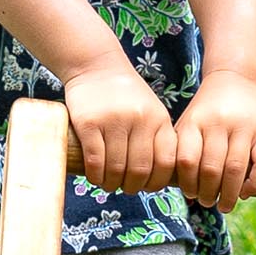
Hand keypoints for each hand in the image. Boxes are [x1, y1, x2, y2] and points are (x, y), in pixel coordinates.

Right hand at [63, 57, 178, 192]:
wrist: (96, 66)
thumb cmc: (125, 95)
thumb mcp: (151, 111)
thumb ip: (157, 139)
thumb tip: (159, 179)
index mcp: (159, 120)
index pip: (166, 163)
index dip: (157, 182)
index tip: (147, 186)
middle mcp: (140, 120)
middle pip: (139, 170)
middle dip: (132, 187)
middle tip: (125, 188)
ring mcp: (114, 121)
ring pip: (116, 168)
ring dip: (111, 184)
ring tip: (108, 184)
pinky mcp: (89, 123)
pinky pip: (95, 160)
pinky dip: (95, 175)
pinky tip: (94, 176)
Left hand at [173, 73, 255, 209]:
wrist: (237, 81)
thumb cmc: (206, 114)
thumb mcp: (188, 124)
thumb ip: (180, 153)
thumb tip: (175, 193)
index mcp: (195, 121)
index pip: (187, 160)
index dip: (188, 184)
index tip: (190, 194)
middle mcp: (219, 122)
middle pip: (212, 169)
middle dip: (208, 194)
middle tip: (207, 202)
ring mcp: (245, 125)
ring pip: (236, 169)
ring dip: (229, 195)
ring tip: (225, 205)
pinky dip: (254, 184)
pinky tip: (245, 193)